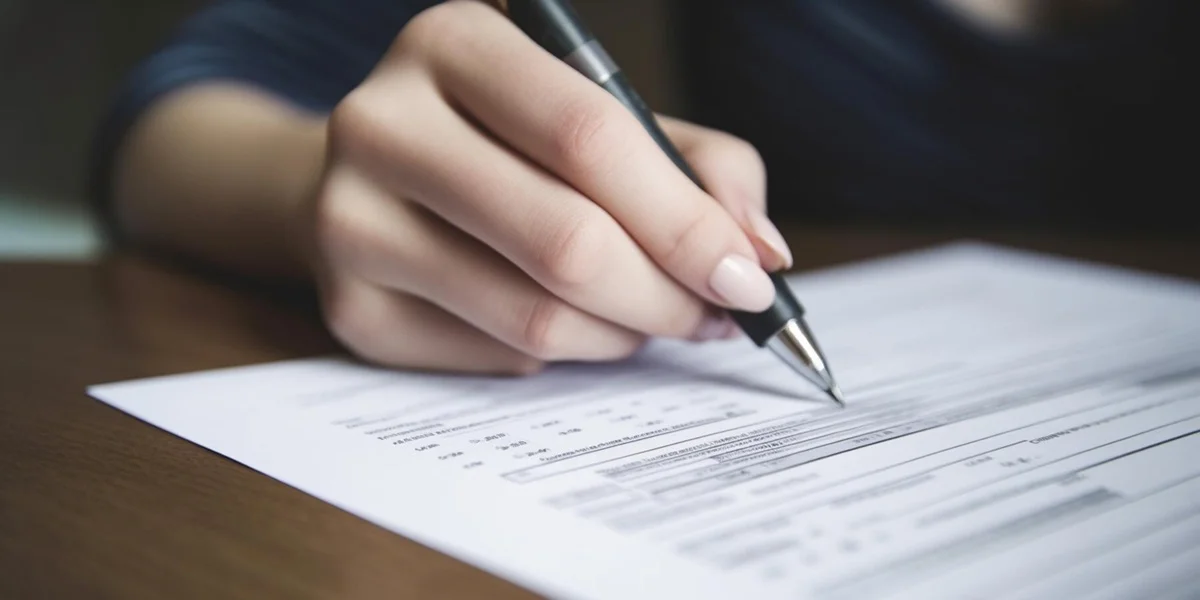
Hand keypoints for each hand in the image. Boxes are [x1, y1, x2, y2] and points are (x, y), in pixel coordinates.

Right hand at [304, 0, 792, 374]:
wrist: (376, 179)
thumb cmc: (510, 143)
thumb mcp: (601, 114)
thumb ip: (695, 164)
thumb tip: (759, 253)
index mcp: (453, 43)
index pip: (590, 137)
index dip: (685, 220)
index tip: (751, 276)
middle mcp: (381, 123)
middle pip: (565, 242)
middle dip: (667, 296)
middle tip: (717, 314)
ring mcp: (350, 222)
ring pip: (535, 318)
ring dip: (624, 334)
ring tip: (652, 317)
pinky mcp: (350, 310)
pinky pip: (500, 359)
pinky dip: (563, 355)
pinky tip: (570, 322)